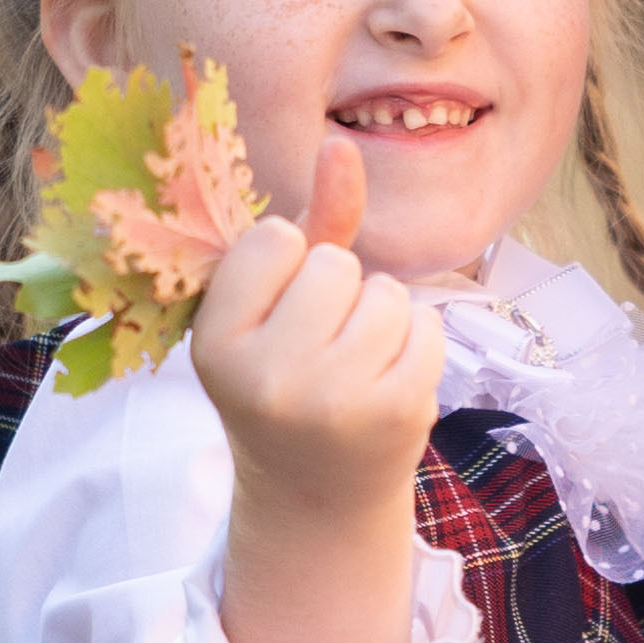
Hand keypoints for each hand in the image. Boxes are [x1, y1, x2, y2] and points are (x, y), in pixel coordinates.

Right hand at [193, 140, 444, 642]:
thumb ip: (310, 225)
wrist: (316, 496)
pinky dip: (417, 346)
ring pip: (385, 294)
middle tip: (322, 349)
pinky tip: (388, 383)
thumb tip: (342, 147)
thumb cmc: (290, 384)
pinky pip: (426, 328)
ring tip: (357, 365)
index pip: (274, 240)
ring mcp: (332, 400)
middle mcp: (266, 375)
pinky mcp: (392, 414)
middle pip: (334, 264)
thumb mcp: (273, 310)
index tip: (281, 313)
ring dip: (382, 318)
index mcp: (217, 342)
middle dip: (340, 293)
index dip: (291, 264)